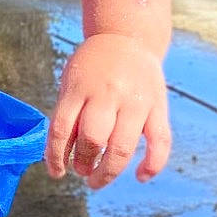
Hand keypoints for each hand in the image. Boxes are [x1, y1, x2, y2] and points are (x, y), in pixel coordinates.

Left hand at [47, 33, 170, 188]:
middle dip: (84, 163)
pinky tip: (140, 176)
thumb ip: (69, 114)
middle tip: (82, 171)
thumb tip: (62, 156)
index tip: (56, 172)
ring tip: (97, 180)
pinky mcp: (158, 106)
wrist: (128, 37)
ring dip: (108, 171)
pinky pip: (160, 141)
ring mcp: (136, 101)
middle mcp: (108, 94)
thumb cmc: (94, 66)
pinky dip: (152, 164)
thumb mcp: (73, 81)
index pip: (61, 128)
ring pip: (122, 146)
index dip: (55, 156)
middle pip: (92, 138)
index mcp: (80, 87)